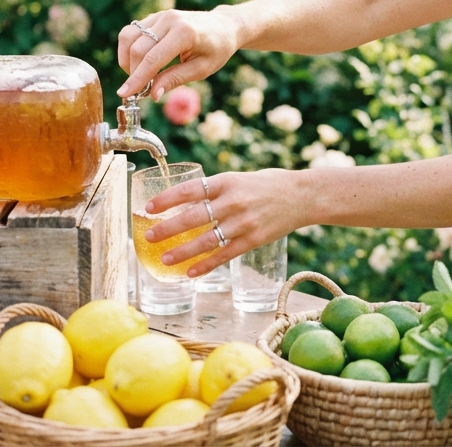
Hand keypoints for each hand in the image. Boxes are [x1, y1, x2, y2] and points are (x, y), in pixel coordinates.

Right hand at [117, 7, 242, 100]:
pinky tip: (140, 62)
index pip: (153, 58)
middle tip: (139, 90)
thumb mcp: (202, 69)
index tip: (125, 94)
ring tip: (140, 75)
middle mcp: (169, 20)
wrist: (224, 26)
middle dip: (133, 72)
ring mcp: (160, 15)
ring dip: (126, 60)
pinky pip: (131, 31)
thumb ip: (175, 79)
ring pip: (128, 37)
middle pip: (137, 49)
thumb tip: (152, 95)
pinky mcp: (154, 16)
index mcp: (184, 33)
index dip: (137, 78)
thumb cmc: (217, 50)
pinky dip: (129, 49)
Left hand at [142, 170, 302, 276]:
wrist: (303, 195)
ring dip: (183, 252)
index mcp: (228, 182)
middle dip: (168, 228)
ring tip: (165, 259)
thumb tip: (185, 203)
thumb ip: (216, 191)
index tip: (149, 208)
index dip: (167, 199)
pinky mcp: (254, 240)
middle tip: (149, 236)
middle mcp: (234, 201)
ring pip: (207, 240)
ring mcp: (244, 222)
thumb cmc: (268, 185)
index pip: (191, 190)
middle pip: (193, 217)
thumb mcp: (239, 179)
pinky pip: (225, 255)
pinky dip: (206, 265)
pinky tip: (191, 273)